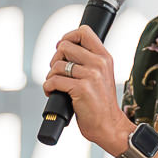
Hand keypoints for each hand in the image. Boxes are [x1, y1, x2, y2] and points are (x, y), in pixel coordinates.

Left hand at [41, 26, 131, 154]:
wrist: (109, 126)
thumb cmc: (101, 104)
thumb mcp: (101, 76)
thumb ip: (88, 61)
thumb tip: (62, 48)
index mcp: (105, 57)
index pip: (84, 31)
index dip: (68, 37)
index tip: (62, 50)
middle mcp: (99, 63)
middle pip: (65, 46)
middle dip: (55, 59)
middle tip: (57, 72)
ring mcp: (91, 76)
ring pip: (57, 65)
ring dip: (50, 76)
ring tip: (55, 86)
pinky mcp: (81, 89)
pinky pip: (54, 81)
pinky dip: (48, 87)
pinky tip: (52, 93)